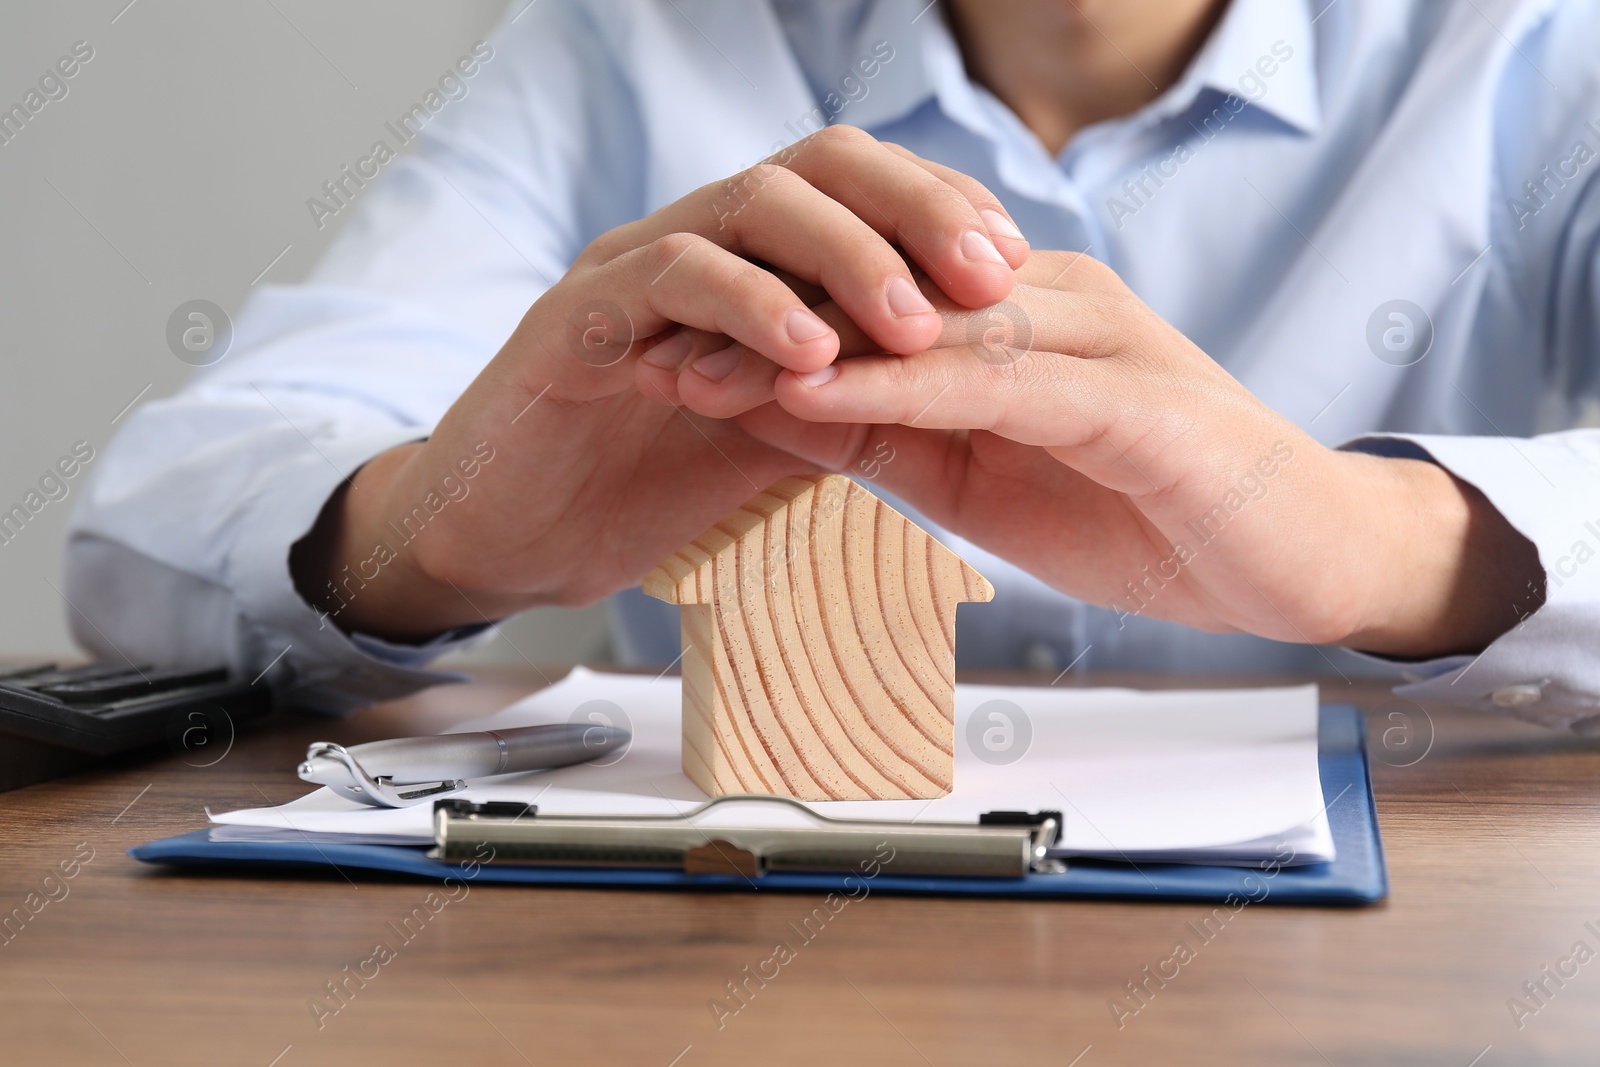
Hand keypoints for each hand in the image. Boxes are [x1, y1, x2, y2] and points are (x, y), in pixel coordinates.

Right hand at [291, 127, 1029, 639]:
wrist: (510, 538)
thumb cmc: (641, 484)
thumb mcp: (773, 438)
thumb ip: (846, 396)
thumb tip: (959, 388)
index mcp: (745, 262)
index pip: (857, 188)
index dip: (939, 211)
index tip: (1016, 264)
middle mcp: (692, 244)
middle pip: (816, 167)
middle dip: (913, 210)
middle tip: (991, 273)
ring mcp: (629, 273)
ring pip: (747, 206)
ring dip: (843, 257)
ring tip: (914, 323)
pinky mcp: (575, 321)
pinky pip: (669, 279)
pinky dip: (748, 305)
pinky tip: (810, 354)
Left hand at [732, 250, 1543, 658]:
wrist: (1297, 556)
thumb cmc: (1143, 513)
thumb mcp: (982, 477)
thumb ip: (891, 431)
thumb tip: (772, 405)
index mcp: (1018, 318)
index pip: (872, 299)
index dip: (765, 321)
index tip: (664, 351)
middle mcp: (1051, 304)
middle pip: (882, 291)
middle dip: (760, 320)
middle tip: (650, 344)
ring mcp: (1096, 343)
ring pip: (926, 320)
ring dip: (807, 339)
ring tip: (701, 365)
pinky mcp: (1131, 400)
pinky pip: (994, 378)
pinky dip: (899, 381)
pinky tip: (817, 389)